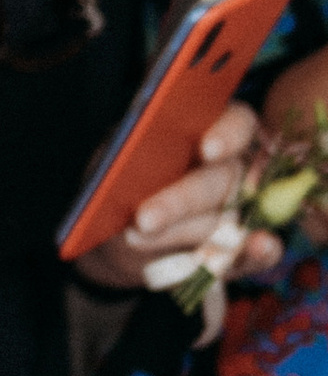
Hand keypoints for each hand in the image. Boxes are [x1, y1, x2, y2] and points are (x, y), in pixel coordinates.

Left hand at [73, 101, 276, 298]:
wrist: (114, 242)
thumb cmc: (119, 190)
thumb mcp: (113, 169)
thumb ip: (126, 162)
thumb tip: (125, 162)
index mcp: (207, 134)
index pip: (236, 123)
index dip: (228, 134)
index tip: (208, 149)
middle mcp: (231, 169)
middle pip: (222, 177)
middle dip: (181, 199)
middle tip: (144, 217)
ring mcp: (241, 211)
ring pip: (227, 219)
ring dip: (185, 231)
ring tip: (137, 237)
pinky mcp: (241, 249)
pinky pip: (260, 252)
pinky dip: (260, 251)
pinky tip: (259, 246)